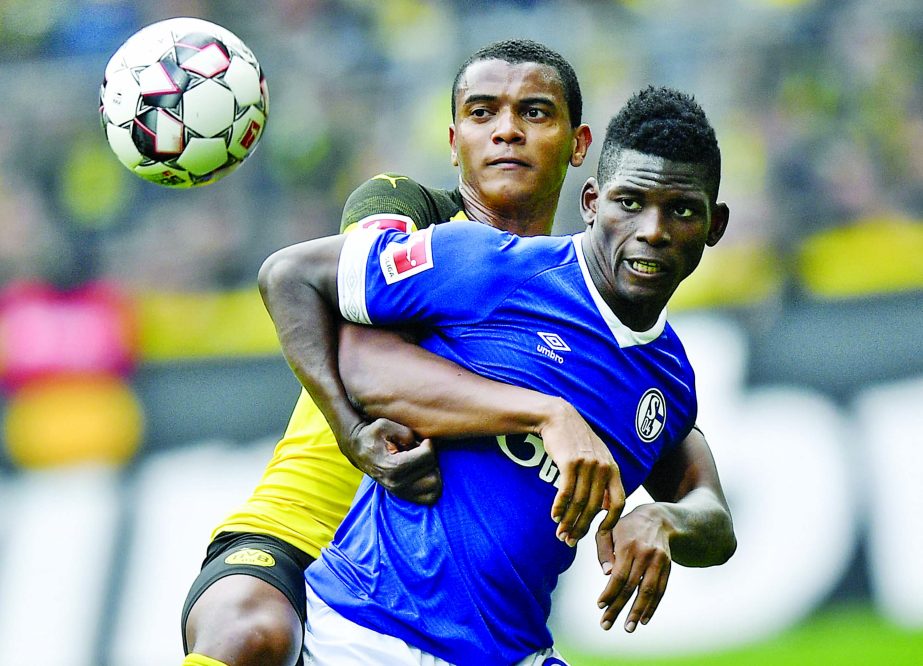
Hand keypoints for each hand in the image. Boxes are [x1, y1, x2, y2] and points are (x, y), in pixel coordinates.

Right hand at [348, 418, 441, 504]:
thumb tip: (421, 446)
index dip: (428, 444)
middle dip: (430, 457)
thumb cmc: (372, 435)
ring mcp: (400, 492)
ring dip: (432, 471)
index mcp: (392, 467)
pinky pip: (431, 496)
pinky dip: (431, 484)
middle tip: (418, 451)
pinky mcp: (404, 496)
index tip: (421, 440)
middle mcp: (396, 484)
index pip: (428, 456)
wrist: (358, 451)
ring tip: (420, 461)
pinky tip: (422, 472)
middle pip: (433, 470)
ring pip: (435, 485)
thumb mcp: (384, 425)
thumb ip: (405, 433)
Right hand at [539, 400, 624, 545]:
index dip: (612, 521)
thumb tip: (603, 508)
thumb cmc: (577, 441)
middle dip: (582, 527)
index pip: (619, 502)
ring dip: (568, 521)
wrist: (559, 418)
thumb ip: (603, 480)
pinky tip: (554, 516)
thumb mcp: (598, 457)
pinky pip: (566, 491)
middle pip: (595, 507)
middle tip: (570, 540)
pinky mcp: (570, 462)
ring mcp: (587, 464)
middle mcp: (603, 468)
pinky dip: (559, 507)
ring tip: (560, 533)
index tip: (600, 533)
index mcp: (613, 469)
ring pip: (579, 502)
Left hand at [595, 504, 671, 631]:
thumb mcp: (608, 530)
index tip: (600, 606)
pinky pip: (661, 590)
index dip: (609, 592)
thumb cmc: (626, 527)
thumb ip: (603, 551)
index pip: (619, 575)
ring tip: (629, 628)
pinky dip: (653, 606)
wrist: (658, 519)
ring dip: (638, 612)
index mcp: (628, 545)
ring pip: (649, 591)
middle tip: (606, 625)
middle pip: (632, 586)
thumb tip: (606, 575)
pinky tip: (644, 619)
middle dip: (618, 608)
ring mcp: (659, 561)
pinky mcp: (668, 567)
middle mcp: (646, 554)